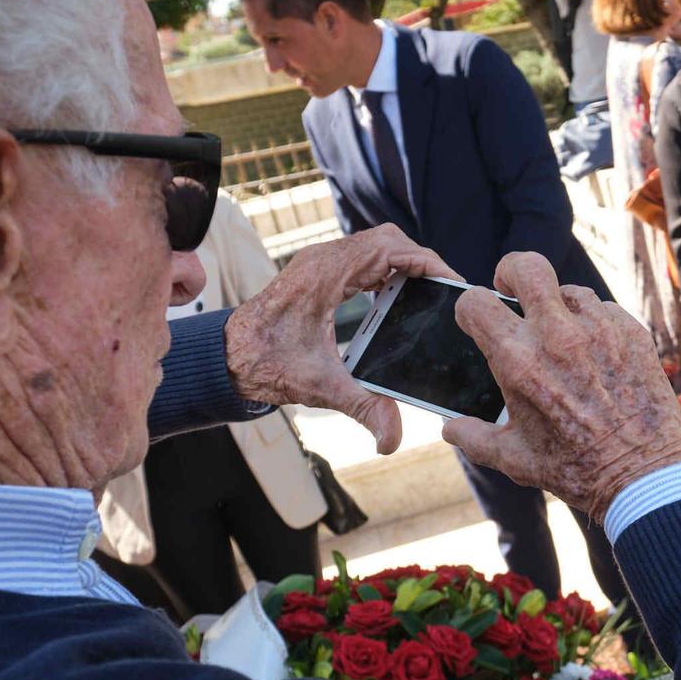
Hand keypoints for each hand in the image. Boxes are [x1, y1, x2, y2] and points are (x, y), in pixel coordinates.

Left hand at [224, 224, 456, 455]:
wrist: (228, 357)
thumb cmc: (266, 363)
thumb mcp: (320, 387)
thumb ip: (363, 408)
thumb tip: (392, 439)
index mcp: (326, 275)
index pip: (389, 248)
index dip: (427, 260)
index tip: (452, 281)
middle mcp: (324, 260)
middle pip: (389, 240)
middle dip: (423, 261)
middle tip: (446, 290)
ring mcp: (320, 263)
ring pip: (376, 245)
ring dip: (405, 262)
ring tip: (430, 292)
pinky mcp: (319, 272)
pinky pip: (363, 257)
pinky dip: (387, 269)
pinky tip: (398, 297)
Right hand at [441, 252, 680, 521]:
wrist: (644, 473)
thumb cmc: (577, 470)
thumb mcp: (514, 460)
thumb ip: (474, 439)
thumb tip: (449, 428)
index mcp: (518, 360)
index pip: (476, 302)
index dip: (471, 308)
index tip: (478, 321)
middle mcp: (557, 334)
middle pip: (525, 266)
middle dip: (511, 272)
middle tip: (512, 290)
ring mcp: (599, 328)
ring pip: (568, 289)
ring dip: (558, 306)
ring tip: (561, 336)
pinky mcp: (632, 332)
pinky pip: (604, 310)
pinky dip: (594, 324)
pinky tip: (596, 352)